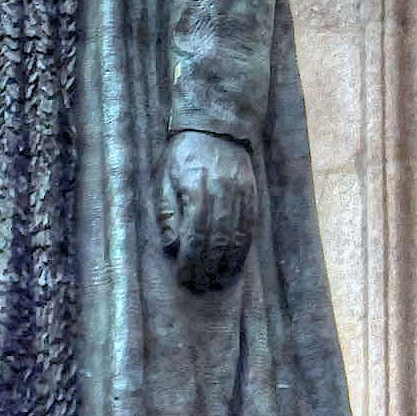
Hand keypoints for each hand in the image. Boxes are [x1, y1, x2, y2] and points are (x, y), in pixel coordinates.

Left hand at [159, 131, 256, 293]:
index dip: (189, 259)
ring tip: (215, 283)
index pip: (194, 234)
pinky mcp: (252, 197)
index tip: (183, 276)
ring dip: (226, 265)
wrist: (217, 128)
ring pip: (235, 239)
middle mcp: (221, 193)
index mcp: (196, 188)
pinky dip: (241, 252)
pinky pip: (248, 231)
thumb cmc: (183, 154)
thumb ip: (167, 212)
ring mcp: (240, 196)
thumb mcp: (164, 177)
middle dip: (207, 268)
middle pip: (216, 241)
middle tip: (198, 287)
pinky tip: (234, 266)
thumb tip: (172, 246)